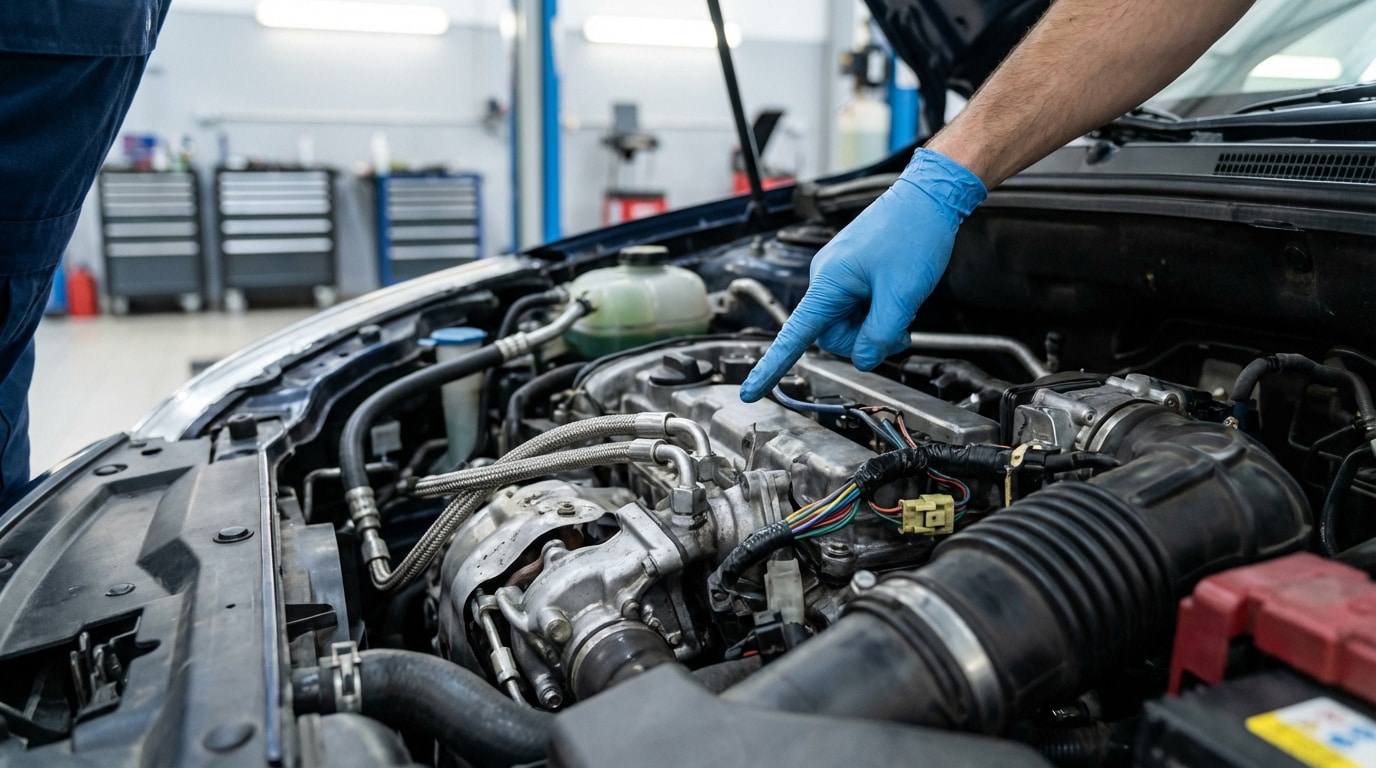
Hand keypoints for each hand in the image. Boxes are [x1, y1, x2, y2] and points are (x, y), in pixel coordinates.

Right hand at [739, 148, 986, 401]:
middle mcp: (826, 279)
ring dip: (875, 325)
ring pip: (849, 324)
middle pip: (834, 336)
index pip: (794, 335)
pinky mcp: (853, 273)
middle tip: (899, 328)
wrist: (928, 197)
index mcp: (828, 283)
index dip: (771, 367)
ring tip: (901, 305)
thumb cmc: (913, 233)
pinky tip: (897, 296)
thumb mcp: (903, 295)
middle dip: (865, 339)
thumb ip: (881, 335)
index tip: (751, 392)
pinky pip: (858, 306)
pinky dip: (878, 311)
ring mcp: (839, 276)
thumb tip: (865, 359)